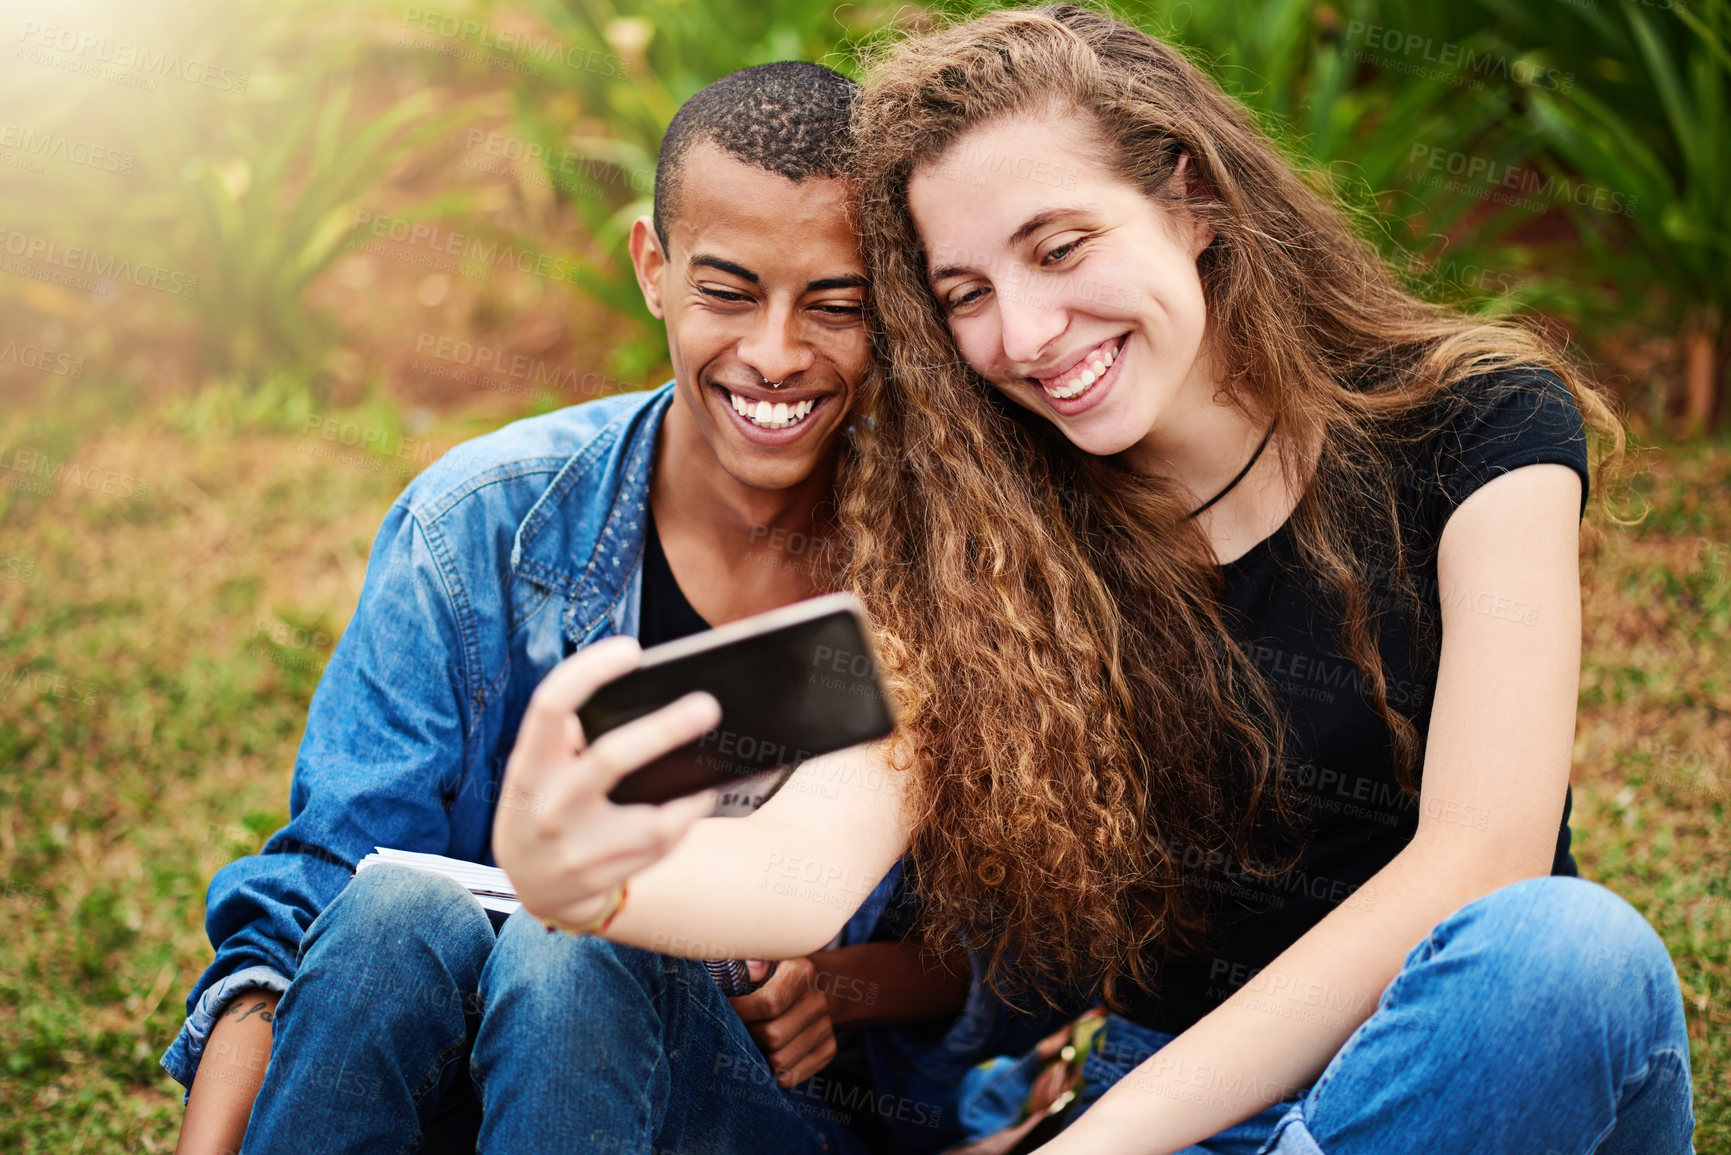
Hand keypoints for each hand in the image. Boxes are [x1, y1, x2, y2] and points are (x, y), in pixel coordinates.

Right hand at [493, 636, 722, 929]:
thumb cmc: (549, 801)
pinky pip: (659, 843)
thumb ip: (571, 734)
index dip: (589, 672)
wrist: (534, 883)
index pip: (550, 705)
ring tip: (715, 757)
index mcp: (528, 764)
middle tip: (708, 704)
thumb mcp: (539, 767)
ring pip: (648, 818)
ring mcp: (573, 847)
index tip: (632, 650)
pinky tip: (701, 794)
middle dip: (664, 730)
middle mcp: (545, 806)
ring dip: (688, 788)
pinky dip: (685, 815)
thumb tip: (642, 691)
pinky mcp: (601, 877)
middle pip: (610, 759)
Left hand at [729, 957, 836, 1088]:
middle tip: (738, 1027)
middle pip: (773, 1036)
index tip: (727, 1008)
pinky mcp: (827, 1049)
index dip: (742, 1011)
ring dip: (759, 1056)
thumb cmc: (776, 972)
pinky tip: (765, 1053)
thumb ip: (752, 961)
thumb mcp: (764, 957)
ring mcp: (825, 1027)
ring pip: (780, 1061)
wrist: (815, 985)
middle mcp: (818, 1001)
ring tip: (751, 1040)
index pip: (770, 1003)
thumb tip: (751, 974)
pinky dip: (772, 1072)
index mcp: (801, 972)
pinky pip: (792, 1076)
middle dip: (748, 1035)